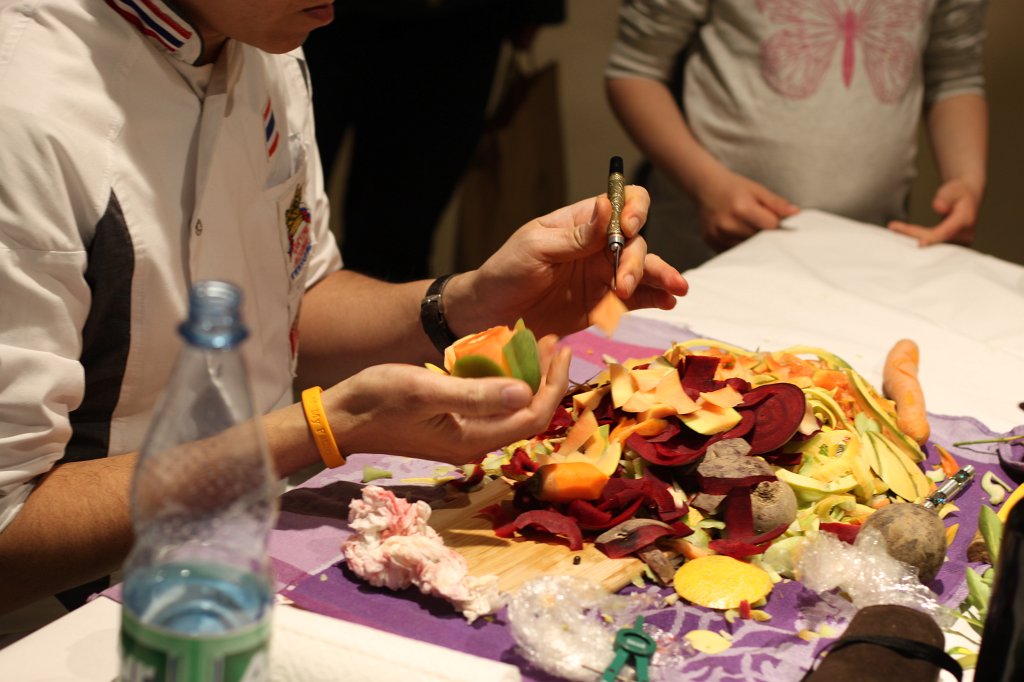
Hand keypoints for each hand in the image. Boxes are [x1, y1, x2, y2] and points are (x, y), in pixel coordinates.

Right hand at [323, 339, 570, 464]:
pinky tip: (503, 359)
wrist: (342, 419)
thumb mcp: (426, 390)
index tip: (559, 348)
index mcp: (474, 439)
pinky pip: (493, 408)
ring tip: (533, 344)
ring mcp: (465, 437)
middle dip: (546, 379)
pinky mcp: (455, 427)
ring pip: (512, 410)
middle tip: (549, 340)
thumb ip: (475, 393)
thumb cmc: (378, 400)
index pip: (533, 416)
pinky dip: (504, 383)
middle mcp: (476, 444)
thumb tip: (524, 390)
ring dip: (527, 379)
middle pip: (528, 415)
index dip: (553, 383)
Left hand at [449, 186, 688, 338]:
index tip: (627, 229)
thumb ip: (576, 234)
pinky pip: (637, 300)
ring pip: (643, 270)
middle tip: (624, 284)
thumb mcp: (536, 247)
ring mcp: (604, 275)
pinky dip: (656, 298)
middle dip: (638, 260)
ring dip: (660, 277)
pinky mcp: (605, 304)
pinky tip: (670, 302)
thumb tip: (608, 207)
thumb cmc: (507, 271)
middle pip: (636, 242)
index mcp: (582, 222)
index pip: (622, 203)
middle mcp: (599, 246)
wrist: (492, 315)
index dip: (634, 210)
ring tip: (675, 290)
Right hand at [695, 167, 798, 251]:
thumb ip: (777, 203)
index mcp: (742, 208)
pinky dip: (739, 247)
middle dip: (765, 236)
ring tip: (751, 231)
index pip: (770, 227)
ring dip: (752, 244)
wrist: (706, 187)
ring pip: (745, 249)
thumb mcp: (758, 190)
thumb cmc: (734, 188)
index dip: (777, 226)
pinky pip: (731, 251)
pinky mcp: (711, 241)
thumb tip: (796, 214)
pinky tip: (739, 236)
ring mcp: (717, 234)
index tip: (779, 225)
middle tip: (766, 229)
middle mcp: (728, 223)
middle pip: (758, 240)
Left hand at [887, 179, 979, 245]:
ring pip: (932, 245)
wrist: (968, 197)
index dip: (933, 239)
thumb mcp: (953, 189)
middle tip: (893, 226)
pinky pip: (932, 245)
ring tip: (894, 227)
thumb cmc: (959, 191)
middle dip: (913, 235)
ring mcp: (958, 243)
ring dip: (912, 237)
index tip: (920, 244)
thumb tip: (938, 207)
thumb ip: (946, 197)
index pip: (946, 232)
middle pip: (935, 240)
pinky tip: (901, 233)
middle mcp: (964, 235)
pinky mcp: (950, 245)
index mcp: (965, 221)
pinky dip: (916, 239)